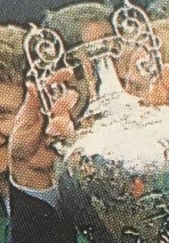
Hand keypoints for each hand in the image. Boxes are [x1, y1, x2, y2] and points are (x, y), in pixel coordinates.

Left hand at [10, 73, 77, 188]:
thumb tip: (33, 85)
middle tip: (58, 108)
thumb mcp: (22, 123)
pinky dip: (64, 134)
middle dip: (65, 101)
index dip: (59, 78)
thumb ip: (30, 106)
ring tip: (52, 129)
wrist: (28, 168)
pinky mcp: (69, 141)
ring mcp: (62, 128)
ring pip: (70, 118)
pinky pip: (72, 133)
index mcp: (40, 106)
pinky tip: (55, 137)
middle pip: (67, 101)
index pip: (51, 87)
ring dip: (62, 122)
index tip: (67, 73)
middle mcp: (53, 114)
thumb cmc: (21, 146)